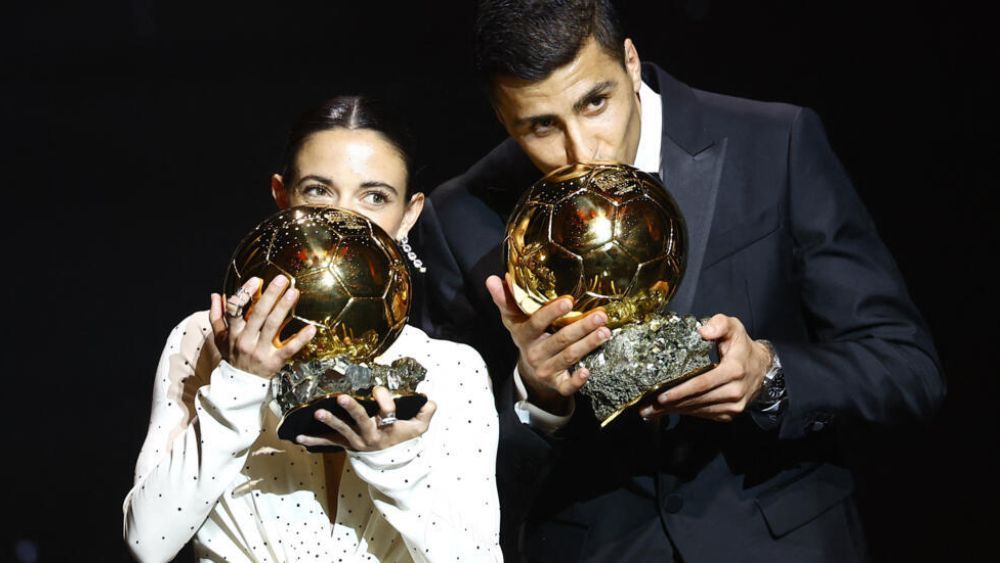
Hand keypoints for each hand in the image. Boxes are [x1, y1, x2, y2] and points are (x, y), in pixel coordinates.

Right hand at [208, 276, 315, 378]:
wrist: (238, 386)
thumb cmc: (232, 355)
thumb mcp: (219, 337)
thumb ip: (216, 316)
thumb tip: (216, 295)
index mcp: (233, 332)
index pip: (235, 310)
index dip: (245, 294)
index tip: (256, 280)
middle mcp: (246, 340)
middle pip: (258, 314)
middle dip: (270, 295)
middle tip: (282, 279)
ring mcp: (260, 351)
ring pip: (272, 326)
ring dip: (284, 308)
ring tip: (294, 292)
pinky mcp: (274, 362)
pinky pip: (289, 349)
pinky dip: (301, 339)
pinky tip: (311, 328)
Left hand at [295, 386, 436, 451]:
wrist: (392, 463)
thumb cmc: (404, 439)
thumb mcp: (419, 428)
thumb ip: (426, 412)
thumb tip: (430, 399)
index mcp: (389, 427)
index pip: (387, 411)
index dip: (383, 400)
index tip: (377, 389)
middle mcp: (371, 434)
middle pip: (361, 420)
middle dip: (351, 409)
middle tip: (341, 398)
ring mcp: (356, 440)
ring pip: (342, 431)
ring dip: (330, 422)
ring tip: (317, 413)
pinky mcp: (346, 444)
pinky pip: (328, 443)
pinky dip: (313, 441)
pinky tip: (298, 438)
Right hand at [485, 274, 610, 414]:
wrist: (529, 371)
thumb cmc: (526, 335)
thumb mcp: (512, 318)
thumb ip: (504, 299)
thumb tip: (491, 279)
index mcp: (524, 335)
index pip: (537, 323)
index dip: (552, 312)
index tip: (569, 301)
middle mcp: (534, 353)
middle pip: (560, 340)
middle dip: (581, 327)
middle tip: (600, 316)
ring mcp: (546, 369)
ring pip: (569, 356)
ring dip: (588, 345)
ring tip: (605, 331)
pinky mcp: (556, 384)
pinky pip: (566, 386)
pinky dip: (576, 381)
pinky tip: (588, 371)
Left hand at [639, 314, 771, 421]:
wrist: (761, 367)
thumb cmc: (741, 346)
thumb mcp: (734, 327)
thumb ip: (719, 323)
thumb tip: (703, 331)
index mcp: (734, 370)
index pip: (703, 383)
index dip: (681, 391)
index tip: (662, 396)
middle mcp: (735, 391)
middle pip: (698, 400)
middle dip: (671, 404)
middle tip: (648, 407)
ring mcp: (733, 406)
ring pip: (699, 410)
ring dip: (675, 411)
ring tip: (652, 412)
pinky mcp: (729, 414)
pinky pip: (704, 414)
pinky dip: (686, 413)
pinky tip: (669, 411)